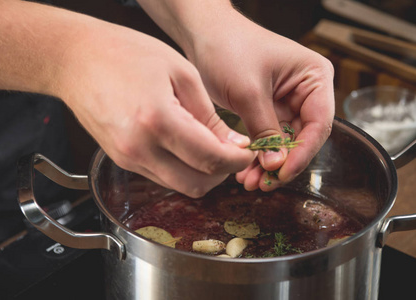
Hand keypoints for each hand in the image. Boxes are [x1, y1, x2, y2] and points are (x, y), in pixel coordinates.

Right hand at [57, 22, 255, 196]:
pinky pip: (160, 176)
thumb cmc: (126, 54)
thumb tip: (233, 144)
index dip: (237, 160)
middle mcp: (139, 148)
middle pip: (196, 185)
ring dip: (201, 173)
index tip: (248, 152)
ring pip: (178, 185)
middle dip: (222, 174)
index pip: (210, 159)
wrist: (76, 60)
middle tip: (232, 152)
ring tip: (209, 146)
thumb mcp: (180, 73)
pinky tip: (184, 146)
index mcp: (158, 120)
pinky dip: (180, 168)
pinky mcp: (120, 161)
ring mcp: (127, 158)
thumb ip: (209, 115)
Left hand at [188, 11, 334, 190]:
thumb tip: (276, 165)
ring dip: (268, 164)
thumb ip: (266, 129)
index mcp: (313, 78)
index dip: (303, 153)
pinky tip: (245, 169)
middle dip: (282, 163)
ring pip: (285, 143)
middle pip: (304, 138)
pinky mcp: (268, 110)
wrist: (203, 35)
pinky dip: (258, 155)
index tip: (282, 173)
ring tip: (249, 181)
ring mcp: (287, 102)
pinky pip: (269, 139)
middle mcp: (306, 91)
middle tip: (262, 183)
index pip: (319, 124)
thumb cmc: (229, 48)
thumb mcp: (249, 91)